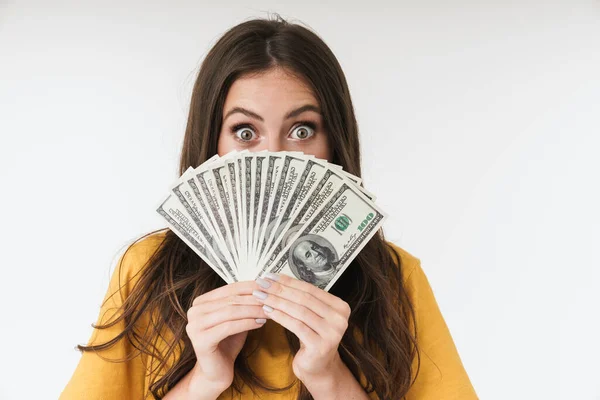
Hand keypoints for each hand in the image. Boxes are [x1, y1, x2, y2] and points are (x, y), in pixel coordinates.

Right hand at [185, 281, 266, 395]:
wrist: (216, 372)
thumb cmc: (227, 343)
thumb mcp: (236, 319)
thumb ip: (243, 303)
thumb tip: (264, 287)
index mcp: (200, 302)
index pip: (229, 289)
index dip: (250, 287)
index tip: (269, 287)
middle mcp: (194, 311)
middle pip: (231, 300)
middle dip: (254, 299)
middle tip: (272, 299)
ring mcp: (194, 326)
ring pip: (230, 312)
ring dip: (253, 310)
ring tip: (269, 311)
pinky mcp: (200, 340)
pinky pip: (229, 327)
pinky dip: (247, 323)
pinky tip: (260, 323)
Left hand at [252, 273, 350, 383]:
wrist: (318, 368)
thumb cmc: (312, 338)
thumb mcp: (311, 316)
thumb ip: (303, 299)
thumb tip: (277, 279)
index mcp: (340, 306)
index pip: (310, 289)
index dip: (289, 281)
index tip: (270, 276)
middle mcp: (340, 319)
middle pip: (304, 299)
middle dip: (280, 289)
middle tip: (262, 284)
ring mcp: (332, 333)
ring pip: (299, 311)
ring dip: (277, 301)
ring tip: (261, 296)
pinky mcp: (320, 345)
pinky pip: (296, 326)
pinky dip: (280, 316)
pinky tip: (268, 311)